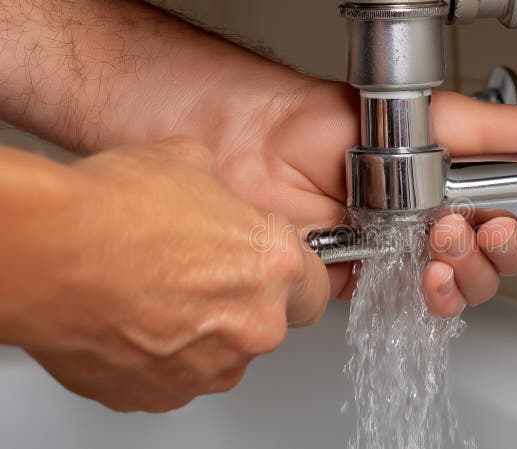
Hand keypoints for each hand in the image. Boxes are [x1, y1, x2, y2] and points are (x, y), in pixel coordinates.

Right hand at [24, 137, 328, 411]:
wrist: (47, 254)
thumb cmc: (113, 213)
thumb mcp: (187, 164)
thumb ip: (220, 189)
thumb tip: (211, 186)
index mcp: (276, 268)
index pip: (316, 287)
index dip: (291, 277)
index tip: (270, 271)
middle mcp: (253, 326)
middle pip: (269, 322)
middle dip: (243, 303)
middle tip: (199, 275)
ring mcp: (208, 368)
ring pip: (222, 353)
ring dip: (202, 330)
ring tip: (156, 294)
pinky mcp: (161, 394)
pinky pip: (176, 375)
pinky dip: (161, 354)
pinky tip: (134, 319)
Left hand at [216, 80, 516, 317]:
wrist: (265, 148)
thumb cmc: (344, 125)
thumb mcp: (450, 121)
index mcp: (467, 185)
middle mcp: (444, 221)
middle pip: (505, 262)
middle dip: (504, 251)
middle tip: (483, 226)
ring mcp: (413, 255)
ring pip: (472, 288)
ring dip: (470, 272)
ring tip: (444, 240)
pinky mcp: (380, 282)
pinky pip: (423, 308)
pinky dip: (435, 298)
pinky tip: (426, 274)